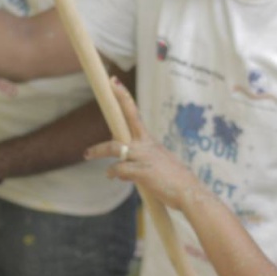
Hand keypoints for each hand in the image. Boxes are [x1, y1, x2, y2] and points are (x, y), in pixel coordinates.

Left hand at [83, 77, 207, 209]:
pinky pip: (119, 170)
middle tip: (110, 83)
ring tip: (87, 154)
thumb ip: (141, 162)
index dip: (124, 98)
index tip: (115, 83)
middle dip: (120, 100)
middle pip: (128, 118)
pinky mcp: (142, 171)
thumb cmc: (175, 181)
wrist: (188, 192)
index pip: (135, 115)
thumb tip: (123, 168)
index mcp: (150, 142)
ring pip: (115, 148)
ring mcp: (144, 157)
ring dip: (98, 150)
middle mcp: (146, 145)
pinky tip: (112, 176)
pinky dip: (113, 173)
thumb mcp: (159, 164)